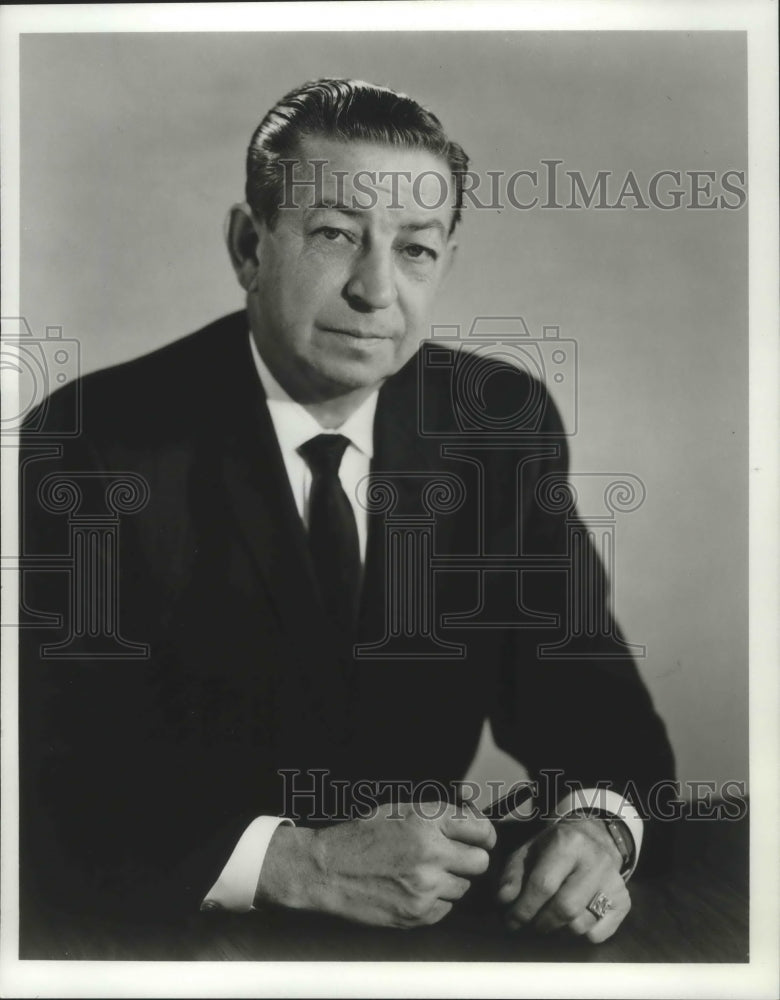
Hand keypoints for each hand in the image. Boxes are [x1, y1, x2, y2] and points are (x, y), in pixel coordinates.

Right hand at [257, 801, 495, 927]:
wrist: (326, 870)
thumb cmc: (361, 836)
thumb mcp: (398, 810)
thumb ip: (437, 815)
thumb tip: (472, 822)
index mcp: (426, 822)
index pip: (481, 831)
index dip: (484, 836)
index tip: (481, 840)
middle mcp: (430, 854)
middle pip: (480, 863)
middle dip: (470, 859)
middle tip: (453, 858)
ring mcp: (424, 887)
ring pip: (463, 888)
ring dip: (450, 881)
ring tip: (423, 873)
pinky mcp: (416, 915)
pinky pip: (445, 909)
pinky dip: (434, 902)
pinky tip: (412, 890)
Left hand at [497, 817, 629, 943]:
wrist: (595, 837)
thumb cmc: (556, 846)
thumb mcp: (530, 850)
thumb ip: (513, 873)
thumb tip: (504, 900)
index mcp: (568, 843)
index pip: (543, 885)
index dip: (524, 908)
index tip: (511, 922)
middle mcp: (595, 861)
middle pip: (565, 908)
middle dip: (541, 923)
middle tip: (529, 925)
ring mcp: (614, 882)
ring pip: (582, 925)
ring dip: (559, 931)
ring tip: (549, 922)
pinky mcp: (624, 900)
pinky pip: (600, 933)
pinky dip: (581, 935)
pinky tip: (571, 922)